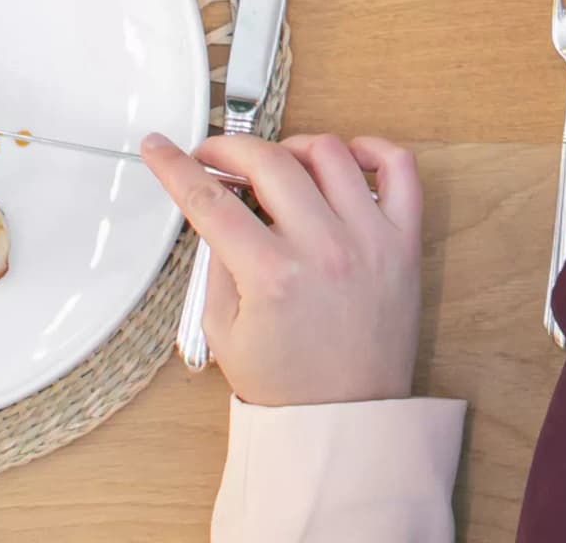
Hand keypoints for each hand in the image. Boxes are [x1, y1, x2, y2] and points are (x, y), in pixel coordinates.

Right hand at [141, 131, 425, 407]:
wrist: (346, 417)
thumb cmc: (288, 385)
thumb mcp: (223, 332)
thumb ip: (215, 264)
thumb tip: (216, 209)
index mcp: (272, 276)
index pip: (211, 201)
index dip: (176, 168)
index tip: (161, 149)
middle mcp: (323, 249)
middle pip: (268, 162)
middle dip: (229, 150)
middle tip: (215, 158)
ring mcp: (370, 239)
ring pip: (329, 153)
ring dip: (291, 147)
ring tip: (276, 166)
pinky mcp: (404, 241)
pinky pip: (400, 168)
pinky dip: (372, 148)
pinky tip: (346, 157)